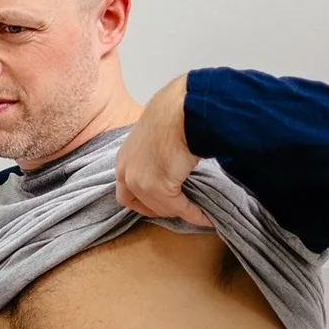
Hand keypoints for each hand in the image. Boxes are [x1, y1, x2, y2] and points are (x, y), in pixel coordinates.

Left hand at [116, 72, 211, 226]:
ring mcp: (140, 181)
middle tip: (177, 210)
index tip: (157, 205)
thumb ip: (154, 152)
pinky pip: (178, 207)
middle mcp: (126, 171)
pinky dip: (193, 214)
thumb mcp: (154, 135)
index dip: (141, 202)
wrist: (181, 111)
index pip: (126, 191)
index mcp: (124, 158)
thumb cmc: (172, 115)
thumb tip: (170, 159)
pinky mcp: (159, 187)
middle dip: (159, 209)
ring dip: (179, 212)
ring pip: (160, 207)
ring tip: (195, 213)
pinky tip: (205, 217)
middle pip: (139, 203)